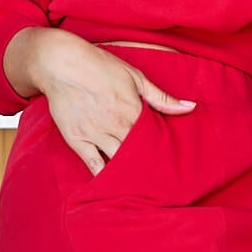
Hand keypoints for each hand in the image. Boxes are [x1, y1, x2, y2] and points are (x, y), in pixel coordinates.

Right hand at [3, 27, 195, 175]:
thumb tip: (190, 107)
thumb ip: (161, 97)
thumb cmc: (99, 66)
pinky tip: (112, 187)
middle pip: (138, 156)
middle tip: (160, 182)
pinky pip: (92, 165)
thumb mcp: (135, 76)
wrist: (61, 64)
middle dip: (148, 168)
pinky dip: (103, 177)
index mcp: (133, 111)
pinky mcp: (77, 140)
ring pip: (117, 163)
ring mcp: (95, 134)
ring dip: (129, 175)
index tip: (172, 163)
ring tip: (141, 187)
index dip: (163, 152)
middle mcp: (116, 126)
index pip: (154, 140)